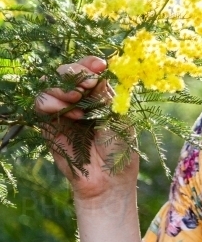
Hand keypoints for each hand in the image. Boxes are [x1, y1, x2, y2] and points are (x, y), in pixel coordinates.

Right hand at [35, 56, 138, 201]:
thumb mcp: (118, 116)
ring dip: (63, 86)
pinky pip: (41, 104)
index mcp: (98, 93)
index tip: (100, 65)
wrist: (109, 179)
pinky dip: (53, 102)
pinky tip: (71, 114)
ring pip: (49, 84)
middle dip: (75, 71)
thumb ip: (104, 94)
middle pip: (65, 71)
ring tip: (78, 98)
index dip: (90, 63)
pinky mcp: (49, 124)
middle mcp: (79, 99)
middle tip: (88, 82)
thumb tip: (95, 72)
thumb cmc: (120, 148)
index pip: (88, 69)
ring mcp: (62, 111)